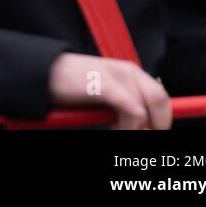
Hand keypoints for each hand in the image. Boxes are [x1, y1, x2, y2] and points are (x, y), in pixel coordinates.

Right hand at [47, 52, 170, 129]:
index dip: (162, 119)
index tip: (153, 131)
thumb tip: (142, 124)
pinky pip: (132, 111)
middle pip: (160, 102)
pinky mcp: (106, 85)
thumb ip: (124, 100)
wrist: (44, 73)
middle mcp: (128, 70)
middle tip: (139, 136)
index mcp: (131, 71)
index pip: (161, 97)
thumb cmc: (71, 85)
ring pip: (147, 110)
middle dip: (156, 125)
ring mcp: (117, 76)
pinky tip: (114, 129)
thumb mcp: (104, 91)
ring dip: (138, 128)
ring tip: (119, 132)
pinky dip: (129, 127)